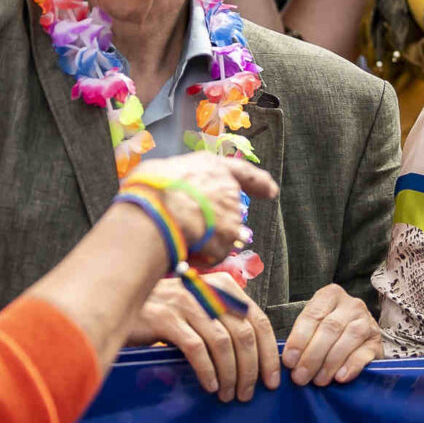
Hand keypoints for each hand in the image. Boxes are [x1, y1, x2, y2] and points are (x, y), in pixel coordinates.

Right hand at [127, 273, 279, 402]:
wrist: (121, 302)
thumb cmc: (166, 312)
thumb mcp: (200, 308)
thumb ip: (225, 321)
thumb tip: (253, 359)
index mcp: (223, 287)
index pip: (258, 319)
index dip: (268, 353)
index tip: (272, 379)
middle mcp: (208, 291)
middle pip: (244, 334)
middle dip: (251, 369)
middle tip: (248, 393)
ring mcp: (187, 302)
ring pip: (222, 343)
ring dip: (230, 374)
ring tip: (229, 394)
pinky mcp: (166, 318)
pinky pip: (196, 349)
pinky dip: (207, 371)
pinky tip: (210, 386)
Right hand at [128, 154, 279, 269]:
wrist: (156, 212)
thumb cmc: (152, 186)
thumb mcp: (163, 171)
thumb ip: (179, 181)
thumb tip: (174, 192)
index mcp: (213, 167)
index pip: (243, 173)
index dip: (258, 182)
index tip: (271, 191)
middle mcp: (228, 190)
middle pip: (229, 208)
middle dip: (217, 219)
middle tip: (194, 225)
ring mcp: (230, 218)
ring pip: (222, 232)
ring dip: (208, 237)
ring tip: (180, 237)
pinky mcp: (225, 243)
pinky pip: (212, 253)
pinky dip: (200, 255)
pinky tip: (183, 250)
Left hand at [282, 286, 382, 386]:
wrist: (360, 340)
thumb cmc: (329, 333)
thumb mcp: (314, 327)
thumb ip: (303, 338)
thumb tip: (288, 361)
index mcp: (330, 295)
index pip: (312, 315)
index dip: (299, 340)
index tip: (288, 361)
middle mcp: (351, 305)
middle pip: (330, 328)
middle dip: (312, 355)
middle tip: (300, 376)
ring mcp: (367, 322)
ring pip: (348, 340)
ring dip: (330, 363)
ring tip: (318, 380)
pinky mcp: (377, 342)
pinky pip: (364, 354)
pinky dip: (351, 366)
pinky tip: (340, 377)